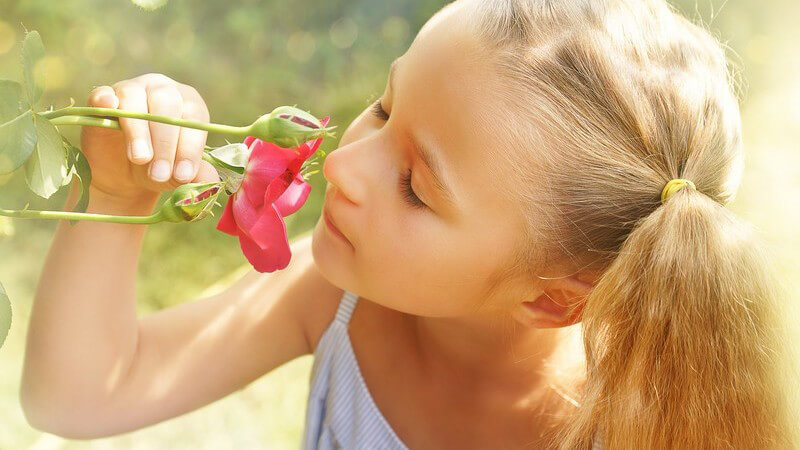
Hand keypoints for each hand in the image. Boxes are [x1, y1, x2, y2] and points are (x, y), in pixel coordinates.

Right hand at [80, 73, 220, 205]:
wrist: (123, 176)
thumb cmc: (159, 168)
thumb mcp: (178, 175)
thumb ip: (196, 175)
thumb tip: (210, 181)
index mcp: (189, 104)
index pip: (194, 117)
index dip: (190, 147)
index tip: (184, 174)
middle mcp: (162, 90)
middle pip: (167, 105)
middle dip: (166, 143)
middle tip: (160, 174)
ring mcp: (131, 90)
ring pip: (135, 100)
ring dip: (139, 131)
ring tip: (140, 159)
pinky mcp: (102, 98)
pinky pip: (102, 93)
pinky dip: (105, 99)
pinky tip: (109, 107)